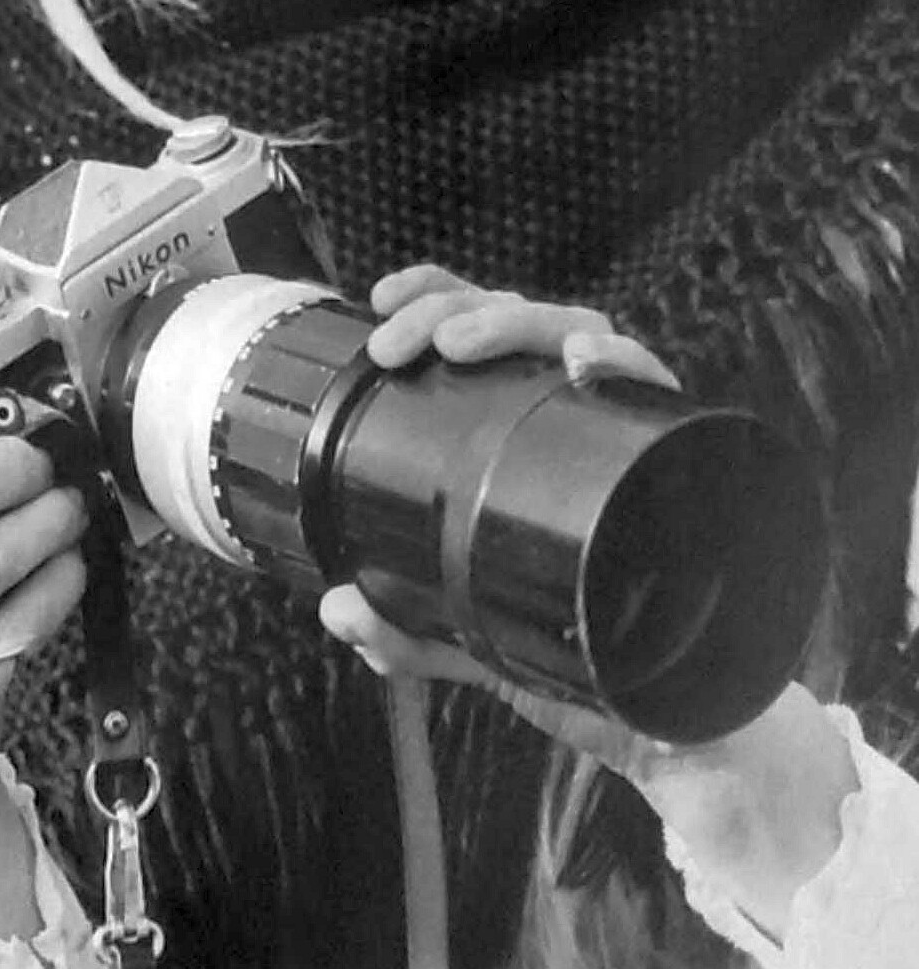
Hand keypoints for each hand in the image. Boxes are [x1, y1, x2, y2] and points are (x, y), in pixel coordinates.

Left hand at [320, 261, 677, 781]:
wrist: (659, 715)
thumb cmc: (570, 647)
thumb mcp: (468, 637)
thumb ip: (403, 626)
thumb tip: (339, 607)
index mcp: (517, 423)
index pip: (477, 327)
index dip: (432, 295)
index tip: (383, 300)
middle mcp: (568, 407)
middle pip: (512, 315)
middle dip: (450, 309)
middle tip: (403, 345)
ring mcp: (621, 420)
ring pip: (573, 325)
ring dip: (513, 320)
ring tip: (465, 345)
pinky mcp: (671, 446)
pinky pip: (654, 381)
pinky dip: (622, 357)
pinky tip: (584, 365)